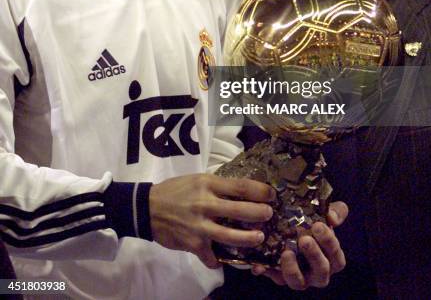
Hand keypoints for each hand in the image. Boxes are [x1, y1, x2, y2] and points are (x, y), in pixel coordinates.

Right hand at [149, 174, 274, 268]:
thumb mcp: (197, 180)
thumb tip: (241, 192)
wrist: (147, 207)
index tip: (272, 194)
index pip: (241, 186)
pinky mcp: (193, 244)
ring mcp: (200, 226)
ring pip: (231, 236)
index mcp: (208, 184)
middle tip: (269, 214)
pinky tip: (221, 260)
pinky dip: (218, 260)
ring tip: (259, 238)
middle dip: (260, 213)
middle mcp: (206, 204)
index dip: (260, 191)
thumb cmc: (175, 190)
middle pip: (241, 210)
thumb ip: (217, 187)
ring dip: (249, 239)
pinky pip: (211, 256)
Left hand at [251, 201, 347, 289]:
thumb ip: (335, 212)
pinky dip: (267, 271)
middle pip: (321, 271)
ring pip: (299, 282)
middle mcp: (317, 271)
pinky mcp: (280, 276)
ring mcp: (299, 276)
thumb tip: (333, 218)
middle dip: (314, 255)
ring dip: (293, 269)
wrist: (289, 223)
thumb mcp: (325, 213)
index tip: (318, 225)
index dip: (329, 243)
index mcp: (331, 258)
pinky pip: (274, 277)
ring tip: (286, 252)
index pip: (336, 257)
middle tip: (304, 239)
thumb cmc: (312, 221)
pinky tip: (260, 264)